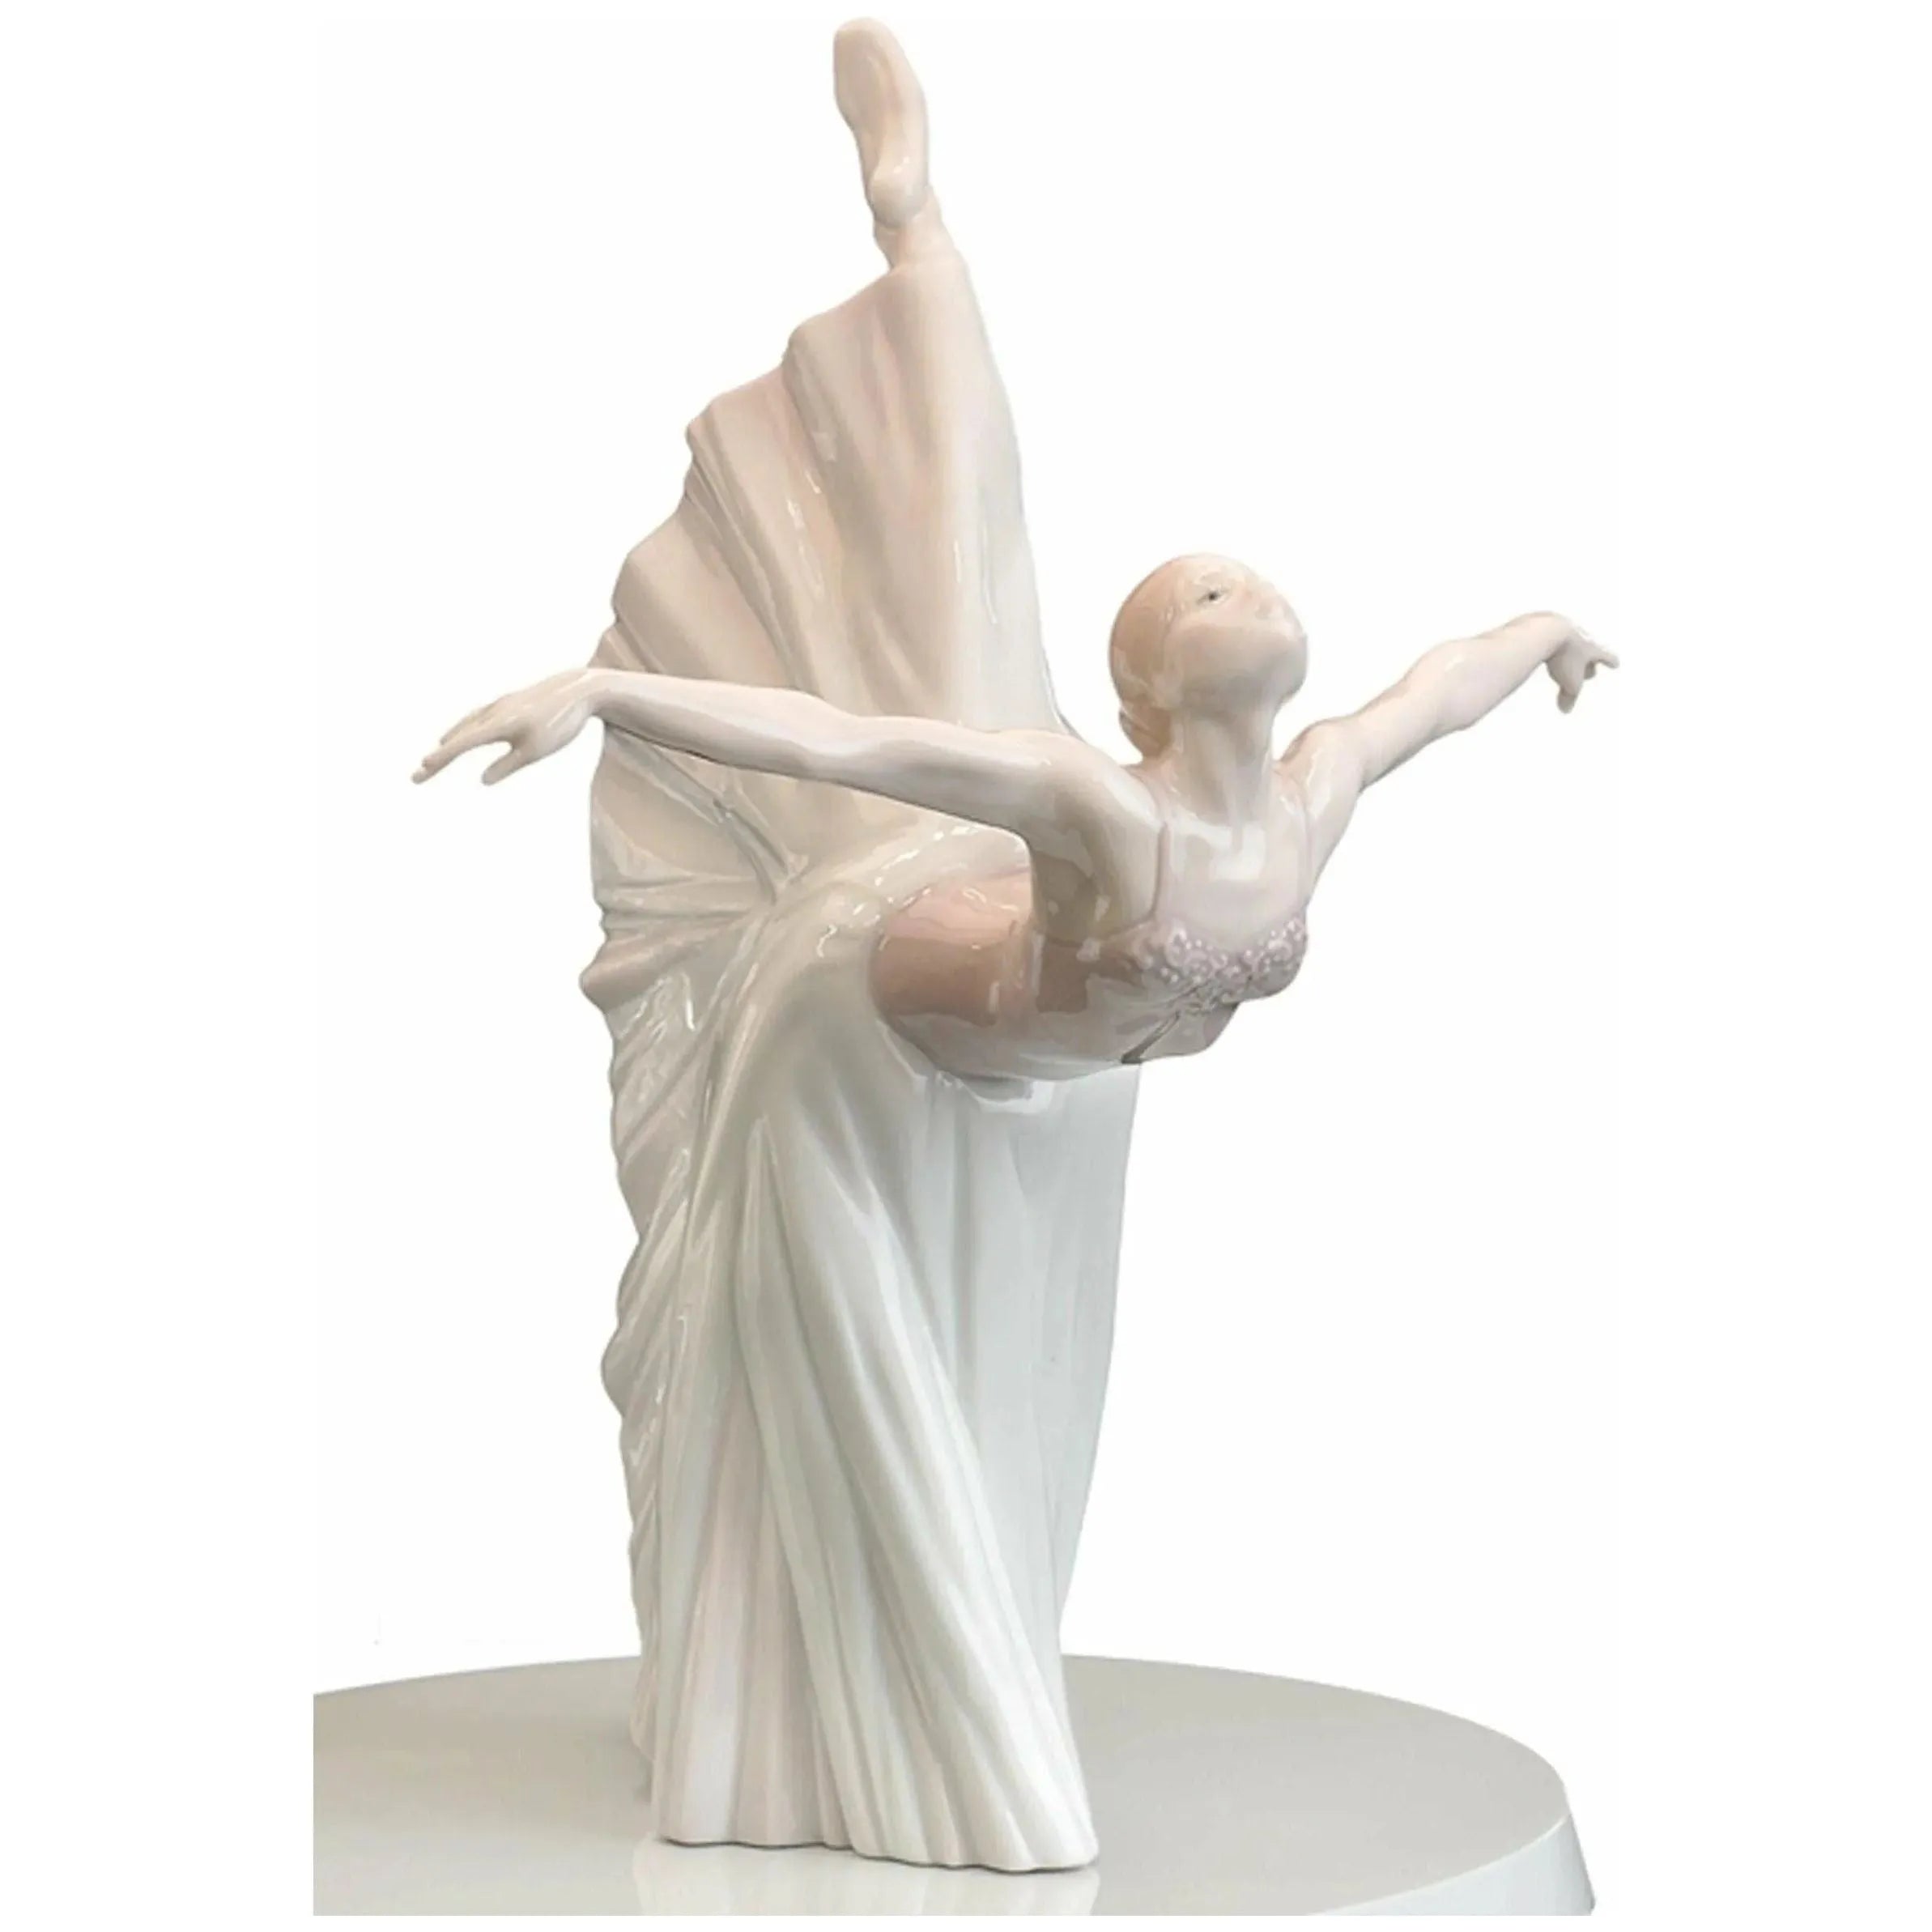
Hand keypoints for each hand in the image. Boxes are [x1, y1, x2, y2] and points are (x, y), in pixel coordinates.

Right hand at [412, 669, 607, 784]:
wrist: (579, 689)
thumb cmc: (560, 723)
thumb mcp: (535, 750)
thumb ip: (508, 765)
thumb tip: (483, 780)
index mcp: (498, 724)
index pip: (463, 745)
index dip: (441, 758)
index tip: (422, 769)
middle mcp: (493, 712)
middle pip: (458, 737)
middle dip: (438, 757)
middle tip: (418, 775)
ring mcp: (500, 705)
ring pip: (466, 725)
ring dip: (450, 742)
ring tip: (435, 756)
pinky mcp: (509, 703)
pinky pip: (478, 718)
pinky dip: (465, 729)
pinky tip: (465, 733)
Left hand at [1546, 627, 1618, 713]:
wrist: (1543, 630)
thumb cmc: (1562, 655)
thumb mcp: (1570, 682)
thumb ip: (1570, 697)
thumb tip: (1565, 709)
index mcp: (1592, 648)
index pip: (1606, 657)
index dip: (1611, 661)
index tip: (1615, 664)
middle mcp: (1580, 635)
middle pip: (1588, 649)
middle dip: (1589, 660)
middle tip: (1589, 669)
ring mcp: (1563, 627)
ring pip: (1568, 642)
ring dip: (1568, 650)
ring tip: (1564, 657)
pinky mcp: (1545, 623)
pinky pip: (1548, 637)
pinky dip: (1548, 644)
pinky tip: (1540, 647)